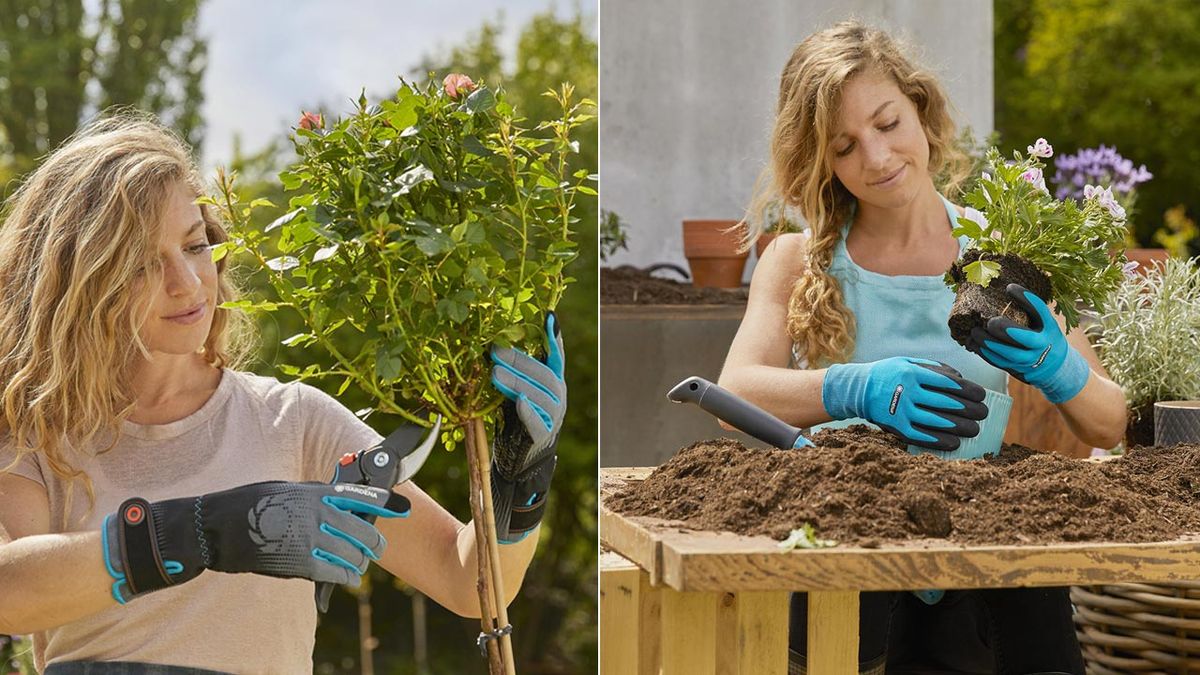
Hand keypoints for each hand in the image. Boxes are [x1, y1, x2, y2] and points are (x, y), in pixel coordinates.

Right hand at [103, 481, 409, 603]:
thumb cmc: (250, 503)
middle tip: (375, 546)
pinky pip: (336, 572)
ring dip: (359, 560)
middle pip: (363, 530)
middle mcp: (318, 514)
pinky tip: (346, 575)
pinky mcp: (301, 563)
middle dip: (374, 540)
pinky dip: (345, 575)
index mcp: (316, 492)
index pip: (361, 497)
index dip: (385, 504)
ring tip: (357, 562)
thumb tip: (338, 498)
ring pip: (353, 554)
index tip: (402, 508)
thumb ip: (314, 494)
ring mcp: (311, 539)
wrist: (218, 527)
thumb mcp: (285, 488)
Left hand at [489, 312, 565, 541]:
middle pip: (543, 373)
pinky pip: (538, 422)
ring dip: (517, 382)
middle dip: (519, 360)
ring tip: (495, 373)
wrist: (518, 465)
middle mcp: (558, 397)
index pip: (557, 356)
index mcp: (553, 382)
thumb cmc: (514, 422)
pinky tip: (517, 401)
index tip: (549, 317)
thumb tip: (493, 342)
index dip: (554, 338)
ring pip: (539, 395)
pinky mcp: (544, 437)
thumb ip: (512, 371)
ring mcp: (554, 417)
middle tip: (495, 350)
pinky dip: (528, 411)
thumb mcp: (513, 391)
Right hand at [822, 357, 987, 450]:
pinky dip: (939, 440)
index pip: (948, 383)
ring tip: (975, 430)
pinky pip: (921, 436)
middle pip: (946, 403)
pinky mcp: (895, 426)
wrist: (858, 389)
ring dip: (960, 427)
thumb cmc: (889, 373)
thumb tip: (960, 379)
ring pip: (937, 422)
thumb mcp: (908, 362)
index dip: (969, 390)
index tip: (981, 396)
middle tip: (983, 413)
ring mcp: (901, 410)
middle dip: (970, 410)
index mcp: (913, 373)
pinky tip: (955, 443)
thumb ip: (933, 368)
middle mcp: (907, 391)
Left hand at [966, 283, 1089, 403]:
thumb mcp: (1046, 323)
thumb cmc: (1046, 338)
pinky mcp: (1018, 370)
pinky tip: (974, 344)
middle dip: (1005, 329)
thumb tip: (1005, 289)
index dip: (1026, 298)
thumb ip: (1031, 312)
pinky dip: (985, 353)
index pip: (1040, 311)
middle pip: (1024, 338)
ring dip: (989, 343)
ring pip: (1008, 354)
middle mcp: (1042, 345)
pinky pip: (999, 362)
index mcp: (1050, 328)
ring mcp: (1030, 360)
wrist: (1056, 368)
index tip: (1009, 287)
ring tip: (974, 332)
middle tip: (989, 321)